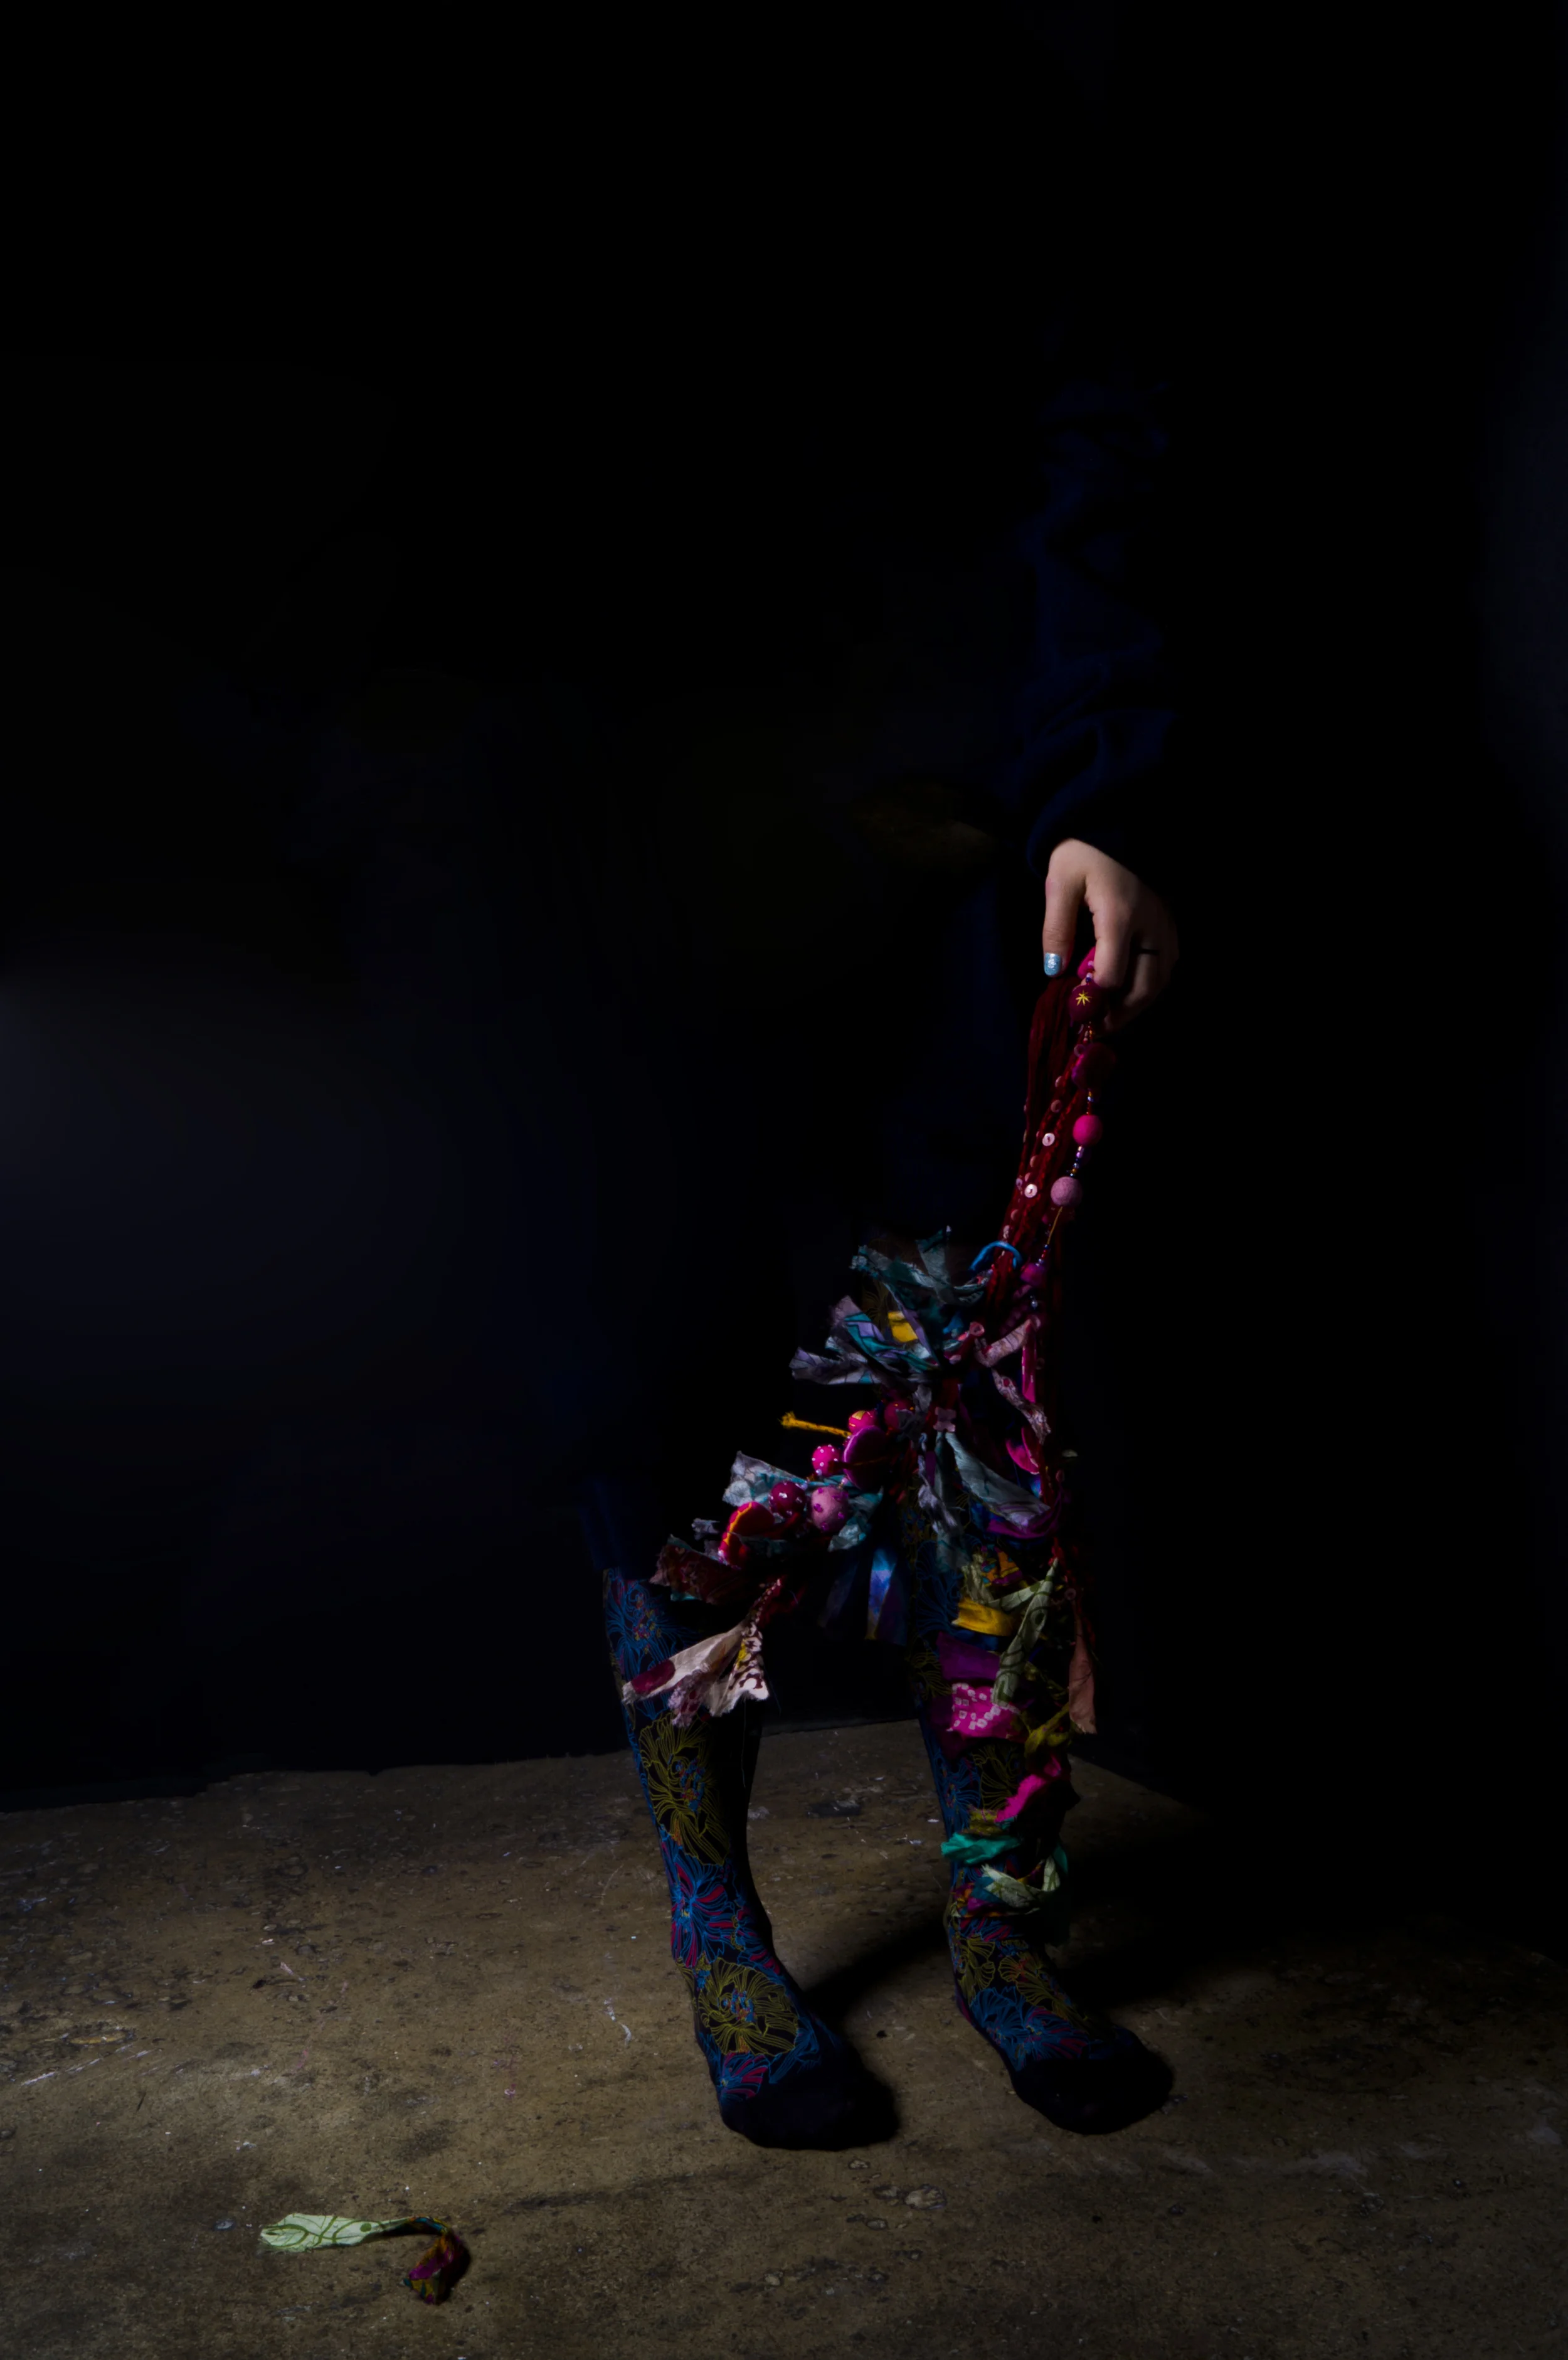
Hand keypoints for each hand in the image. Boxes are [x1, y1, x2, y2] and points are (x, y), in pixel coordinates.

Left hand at [1041, 838, 1178, 1034]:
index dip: (1094, 1001)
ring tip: (1111, 1014)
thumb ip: (1056, 929)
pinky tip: (1129, 989)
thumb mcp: (1060, 883)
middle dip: (1121, 1014)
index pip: (1112, 975)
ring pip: (1161, 979)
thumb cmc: (1083, 850)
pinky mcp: (1171, 921)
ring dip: (1138, 1003)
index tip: (1076, 1015)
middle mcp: (1151, 924)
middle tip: (1096, 1029)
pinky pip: (1167, 964)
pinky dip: (1150, 984)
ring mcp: (1166, 923)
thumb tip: (1054, 973)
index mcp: (1120, 915)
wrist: (1114, 820)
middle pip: (1145, 986)